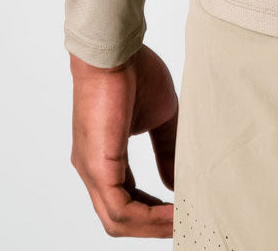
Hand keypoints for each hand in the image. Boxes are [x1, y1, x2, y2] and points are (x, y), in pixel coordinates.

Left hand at [69, 43, 177, 237]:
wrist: (114, 50)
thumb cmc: (133, 72)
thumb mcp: (159, 117)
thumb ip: (167, 150)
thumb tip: (176, 183)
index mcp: (103, 159)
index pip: (126, 201)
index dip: (153, 213)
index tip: (181, 212)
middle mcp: (92, 171)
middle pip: (120, 220)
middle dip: (154, 227)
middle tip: (185, 224)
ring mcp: (92, 171)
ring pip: (118, 221)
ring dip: (153, 227)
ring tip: (183, 222)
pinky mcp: (97, 166)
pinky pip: (120, 208)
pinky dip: (147, 217)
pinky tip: (172, 213)